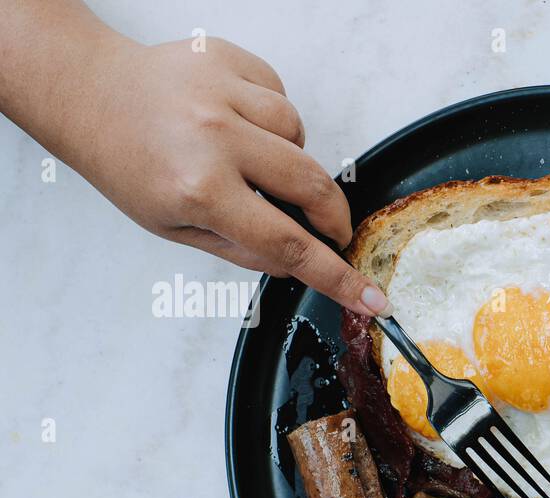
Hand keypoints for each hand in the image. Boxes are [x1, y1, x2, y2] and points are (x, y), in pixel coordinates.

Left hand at [0, 2, 388, 313]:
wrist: (89, 92)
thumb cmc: (127, 162)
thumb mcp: (175, 228)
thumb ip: (241, 249)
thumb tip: (296, 263)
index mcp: (200, 189)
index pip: (288, 244)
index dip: (336, 276)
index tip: (370, 296)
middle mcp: (215, 138)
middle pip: (312, 185)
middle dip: (332, 215)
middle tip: (332, 230)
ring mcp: (222, 92)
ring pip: (299, 135)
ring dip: (291, 156)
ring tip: (256, 160)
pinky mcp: (227, 60)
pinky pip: (281, 95)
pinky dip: (273, 117)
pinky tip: (242, 122)